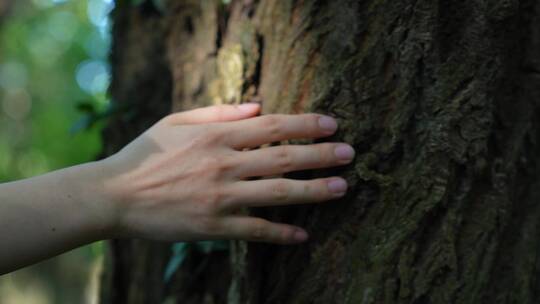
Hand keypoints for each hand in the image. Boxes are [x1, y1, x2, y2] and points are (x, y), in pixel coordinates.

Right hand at [101, 103, 354, 243]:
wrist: (115, 195)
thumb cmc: (146, 154)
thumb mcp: (177, 121)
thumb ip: (219, 112)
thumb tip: (259, 106)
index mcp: (216, 135)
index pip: (272, 126)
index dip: (306, 124)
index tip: (332, 124)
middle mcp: (223, 164)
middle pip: (283, 157)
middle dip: (321, 156)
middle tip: (350, 155)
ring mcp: (220, 197)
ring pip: (277, 193)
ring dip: (313, 191)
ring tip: (342, 189)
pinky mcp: (212, 226)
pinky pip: (255, 231)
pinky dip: (280, 233)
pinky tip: (302, 235)